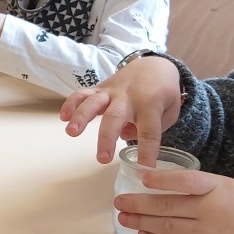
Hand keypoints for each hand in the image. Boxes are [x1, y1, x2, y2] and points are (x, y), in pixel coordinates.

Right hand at [59, 56, 182, 165]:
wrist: (154, 64)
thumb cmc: (164, 92)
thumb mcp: (170, 111)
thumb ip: (153, 127)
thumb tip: (125, 136)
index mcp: (151, 105)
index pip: (149, 132)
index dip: (147, 151)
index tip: (144, 169)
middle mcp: (128, 98)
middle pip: (115, 118)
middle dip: (107, 139)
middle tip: (102, 159)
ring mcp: (111, 92)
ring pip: (93, 103)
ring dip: (81, 117)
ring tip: (71, 132)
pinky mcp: (100, 88)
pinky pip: (82, 94)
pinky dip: (71, 103)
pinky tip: (63, 117)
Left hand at [115, 169, 233, 233]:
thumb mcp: (225, 186)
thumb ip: (197, 185)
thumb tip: (159, 182)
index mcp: (216, 188)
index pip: (185, 181)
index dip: (163, 179)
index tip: (143, 177)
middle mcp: (211, 209)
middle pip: (168, 206)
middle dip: (139, 204)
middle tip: (119, 202)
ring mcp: (209, 232)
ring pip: (169, 226)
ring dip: (143, 222)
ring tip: (124, 218)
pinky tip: (144, 233)